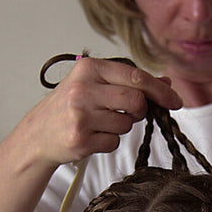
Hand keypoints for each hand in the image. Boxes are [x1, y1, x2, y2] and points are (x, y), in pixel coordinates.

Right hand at [21, 56, 182, 170]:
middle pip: (136, 101)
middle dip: (139, 111)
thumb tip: (166, 83)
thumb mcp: (94, 85)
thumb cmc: (69, 107)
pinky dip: (108, 141)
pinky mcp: (80, 140)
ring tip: (99, 124)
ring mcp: (80, 115)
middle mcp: (83, 89)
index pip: (135, 77)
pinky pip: (113, 142)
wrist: (37, 134)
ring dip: (120, 127)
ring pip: (126, 124)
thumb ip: (128, 82)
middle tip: (129, 113)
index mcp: (88, 69)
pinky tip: (92, 136)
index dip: (160, 90)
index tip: (174, 100)